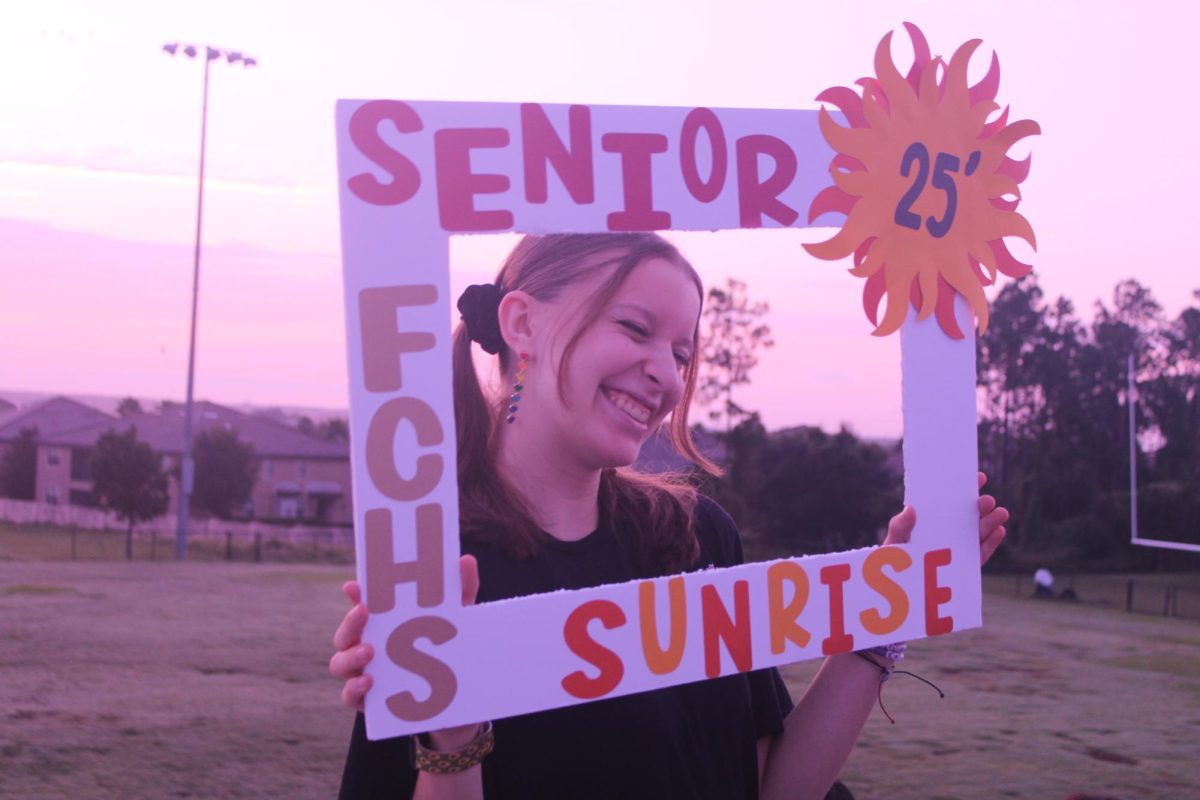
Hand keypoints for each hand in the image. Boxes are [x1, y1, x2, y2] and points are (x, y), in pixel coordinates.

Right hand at [329, 555, 479, 712]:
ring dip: (351, 654)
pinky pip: (348, 695)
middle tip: (363, 612)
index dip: (354, 594)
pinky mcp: (367, 702)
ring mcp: (363, 673)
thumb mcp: (459, 619)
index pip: (360, 605)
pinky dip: (354, 688)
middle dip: (350, 621)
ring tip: (370, 650)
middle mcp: (365, 646)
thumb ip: (462, 590)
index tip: (355, 585)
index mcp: (382, 624)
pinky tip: (369, 681)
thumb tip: (466, 560)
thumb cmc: (450, 648)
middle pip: (344, 632)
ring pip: (339, 663)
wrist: (458, 699)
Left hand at [879, 472, 1007, 565]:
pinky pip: (980, 553)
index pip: (951, 500)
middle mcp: (950, 529)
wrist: (898, 584)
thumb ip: (900, 526)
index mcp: (934, 518)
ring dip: (991, 521)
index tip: (979, 476)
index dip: (966, 487)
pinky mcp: (965, 564)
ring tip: (1001, 513)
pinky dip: (991, 543)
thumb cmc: (895, 556)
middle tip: (987, 501)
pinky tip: (999, 531)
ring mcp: (959, 545)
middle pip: (968, 515)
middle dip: (980, 506)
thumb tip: (911, 509)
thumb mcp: (894, 540)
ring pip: (978, 531)